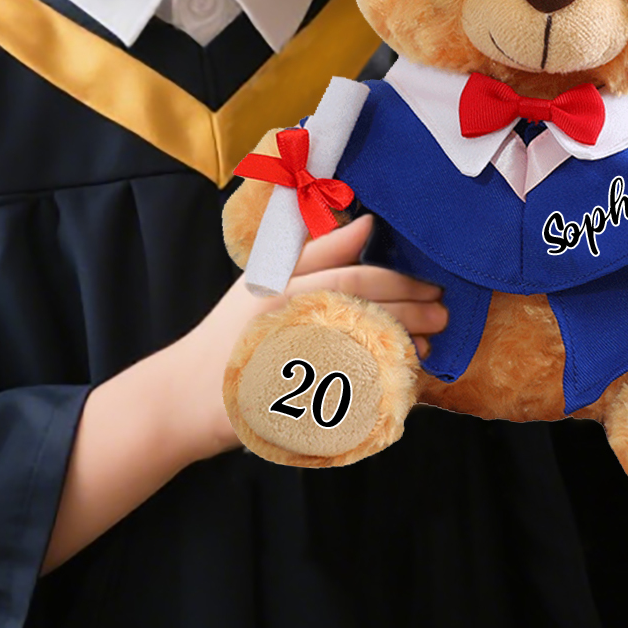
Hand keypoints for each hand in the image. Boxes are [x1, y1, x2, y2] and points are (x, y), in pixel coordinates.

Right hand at [177, 215, 446, 456]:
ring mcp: (293, 366)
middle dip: (412, 312)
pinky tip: (404, 382)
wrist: (186, 396)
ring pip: (366, 353)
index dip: (400, 282)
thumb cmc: (230, 334)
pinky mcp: (296, 404)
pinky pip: (352, 393)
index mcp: (283, 288)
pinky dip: (383, 385)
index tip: (431, 286)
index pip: (354, 279)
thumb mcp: (265, 281)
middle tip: (442, 313)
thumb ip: (317, 252)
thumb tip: (366, 223)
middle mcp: (289, 322)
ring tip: (430, 345)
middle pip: (366, 314)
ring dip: (405, 348)